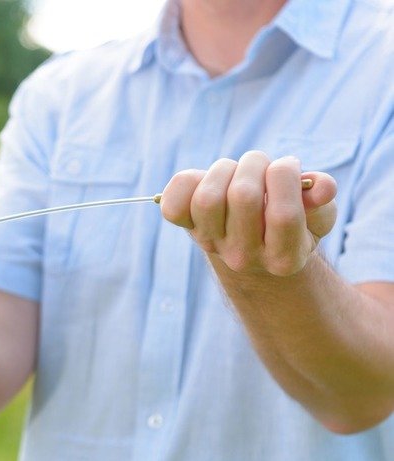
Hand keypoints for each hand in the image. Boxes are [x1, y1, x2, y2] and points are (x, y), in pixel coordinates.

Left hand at [160, 151, 336, 275]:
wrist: (254, 250)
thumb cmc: (290, 223)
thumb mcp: (316, 215)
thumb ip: (322, 200)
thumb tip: (323, 187)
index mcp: (284, 257)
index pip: (283, 214)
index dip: (286, 176)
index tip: (288, 165)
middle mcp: (243, 257)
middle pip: (243, 197)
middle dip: (256, 165)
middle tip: (262, 165)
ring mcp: (212, 244)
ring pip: (208, 198)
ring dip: (224, 169)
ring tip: (238, 171)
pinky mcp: (187, 229)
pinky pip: (173, 203)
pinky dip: (187, 182)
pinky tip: (208, 181)